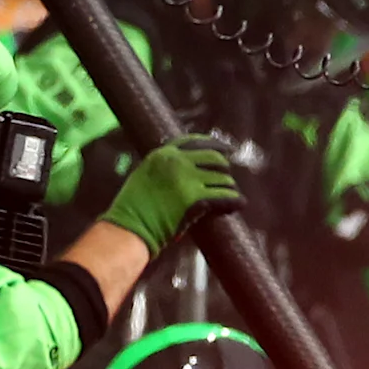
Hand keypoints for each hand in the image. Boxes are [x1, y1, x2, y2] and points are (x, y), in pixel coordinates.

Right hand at [101, 134, 242, 254]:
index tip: (226, 149)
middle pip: (213, 157)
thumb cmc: (133, 209)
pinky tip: (239, 204)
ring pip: (222, 178)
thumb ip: (164, 168)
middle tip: (227, 178)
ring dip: (229, 187)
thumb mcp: (145, 176)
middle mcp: (176, 162)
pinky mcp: (195, 199)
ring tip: (230, 195)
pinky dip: (235, 201)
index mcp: (162, 154)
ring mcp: (187, 179)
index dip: (214, 144)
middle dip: (224, 168)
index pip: (194, 141)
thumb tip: (186, 170)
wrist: (129, 227)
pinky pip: (225, 196)